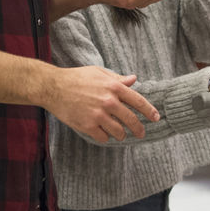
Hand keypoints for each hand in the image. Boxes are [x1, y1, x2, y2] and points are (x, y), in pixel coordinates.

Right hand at [45, 66, 159, 142]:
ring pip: (118, 132)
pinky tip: (101, 133)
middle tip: (141, 133)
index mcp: (114, 87)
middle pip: (131, 120)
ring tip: (119, 134)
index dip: (149, 111)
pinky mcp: (87, 126)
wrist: (53, 87)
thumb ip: (117, 78)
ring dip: (120, 134)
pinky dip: (104, 137)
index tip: (156, 118)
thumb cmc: (76, 77)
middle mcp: (109, 101)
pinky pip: (103, 137)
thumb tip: (134, 79)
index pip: (138, 101)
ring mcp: (98, 115)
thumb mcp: (98, 72)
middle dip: (139, 129)